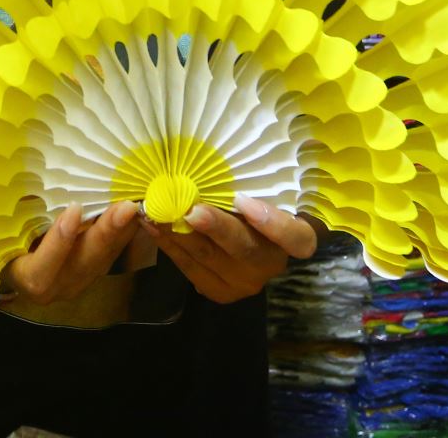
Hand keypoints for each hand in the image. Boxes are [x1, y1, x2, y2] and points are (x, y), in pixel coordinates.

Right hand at [0, 202, 139, 305]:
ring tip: (136, 205)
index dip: (58, 242)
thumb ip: (19, 211)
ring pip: (103, 260)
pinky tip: (137, 213)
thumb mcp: (5, 227)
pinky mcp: (93, 273)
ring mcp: (77, 283)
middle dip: (105, 235)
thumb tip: (28, 172)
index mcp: (26, 278)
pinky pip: (111, 254)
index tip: (73, 210)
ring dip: (122, 232)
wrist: (13, 264)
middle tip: (125, 207)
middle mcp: (55, 288)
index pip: (42, 270)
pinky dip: (124, 233)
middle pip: (82, 265)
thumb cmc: (3, 238)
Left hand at [142, 194, 319, 303]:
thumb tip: (217, 155)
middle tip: (190, 210)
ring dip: (179, 232)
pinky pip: (190, 269)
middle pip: (244, 249)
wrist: (248, 242)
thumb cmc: (258, 202)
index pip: (297, 238)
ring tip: (156, 210)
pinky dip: (169, 245)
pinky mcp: (220, 292)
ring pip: (210, 258)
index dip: (273, 223)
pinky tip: (151, 226)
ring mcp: (245, 283)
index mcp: (294, 239)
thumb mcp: (262, 192)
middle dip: (214, 228)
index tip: (243, 200)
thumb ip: (249, 183)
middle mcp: (271, 265)